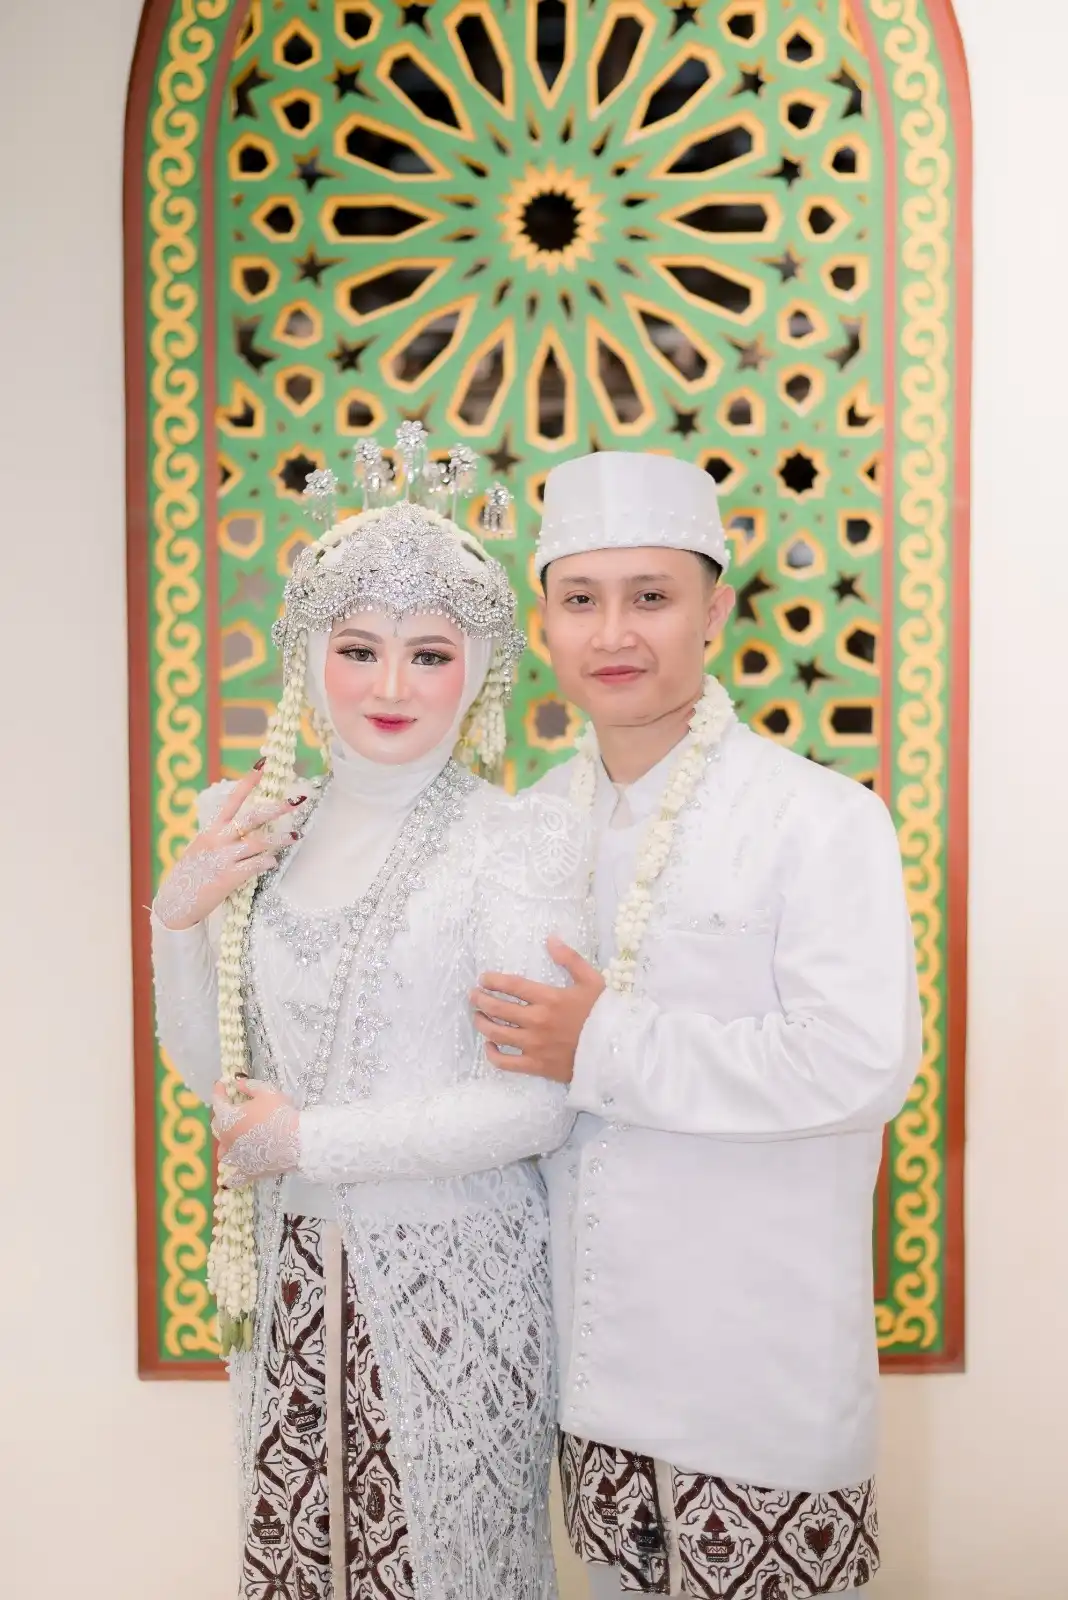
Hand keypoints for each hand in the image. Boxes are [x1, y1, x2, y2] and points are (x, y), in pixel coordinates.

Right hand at [153, 763, 305, 929]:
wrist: (176, 902)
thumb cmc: (191, 875)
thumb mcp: (201, 848)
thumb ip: (220, 837)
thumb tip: (242, 828)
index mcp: (211, 830)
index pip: (232, 799)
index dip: (248, 782)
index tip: (263, 766)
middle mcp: (217, 840)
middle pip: (251, 817)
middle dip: (275, 808)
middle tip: (294, 802)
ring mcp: (223, 858)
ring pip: (258, 842)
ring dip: (279, 839)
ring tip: (295, 836)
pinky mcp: (228, 877)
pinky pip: (253, 866)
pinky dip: (266, 862)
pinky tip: (273, 862)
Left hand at [213, 1079, 299, 1186]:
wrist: (297, 1141)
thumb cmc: (280, 1113)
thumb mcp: (266, 1092)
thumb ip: (249, 1086)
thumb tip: (237, 1083)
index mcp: (228, 1118)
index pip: (217, 1101)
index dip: (218, 1091)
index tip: (221, 1084)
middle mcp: (226, 1139)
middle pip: (217, 1126)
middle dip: (222, 1115)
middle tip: (232, 1108)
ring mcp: (235, 1158)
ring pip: (222, 1150)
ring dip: (226, 1142)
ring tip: (234, 1137)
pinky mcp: (247, 1171)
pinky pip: (234, 1177)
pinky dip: (231, 1176)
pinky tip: (230, 1177)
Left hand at [470, 937, 604, 1082]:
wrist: (617, 1053)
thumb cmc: (604, 1015)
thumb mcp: (593, 981)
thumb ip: (570, 959)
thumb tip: (550, 939)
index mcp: (549, 999)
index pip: (512, 986)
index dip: (493, 981)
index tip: (484, 979)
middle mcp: (537, 1021)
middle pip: (498, 1009)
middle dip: (481, 1000)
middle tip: (474, 995)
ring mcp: (534, 1045)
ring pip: (497, 1034)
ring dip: (482, 1023)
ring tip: (477, 1016)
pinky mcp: (536, 1066)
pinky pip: (506, 1062)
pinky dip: (493, 1055)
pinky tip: (490, 1047)